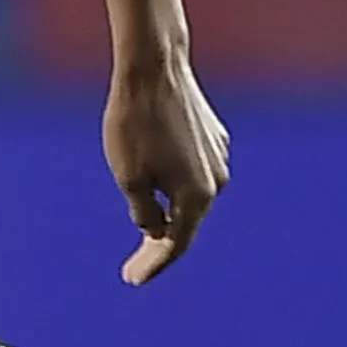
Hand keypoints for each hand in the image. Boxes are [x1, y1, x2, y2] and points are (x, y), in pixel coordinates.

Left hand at [105, 51, 228, 283]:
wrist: (154, 67)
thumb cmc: (134, 123)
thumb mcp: (128, 177)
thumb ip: (143, 212)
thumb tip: (156, 229)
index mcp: (197, 195)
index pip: (174, 244)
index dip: (153, 264)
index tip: (132, 279)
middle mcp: (216, 180)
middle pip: (186, 222)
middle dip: (159, 244)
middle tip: (134, 267)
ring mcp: (218, 156)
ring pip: (190, 196)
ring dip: (168, 212)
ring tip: (144, 229)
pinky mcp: (213, 136)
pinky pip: (192, 171)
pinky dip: (175, 185)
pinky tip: (158, 185)